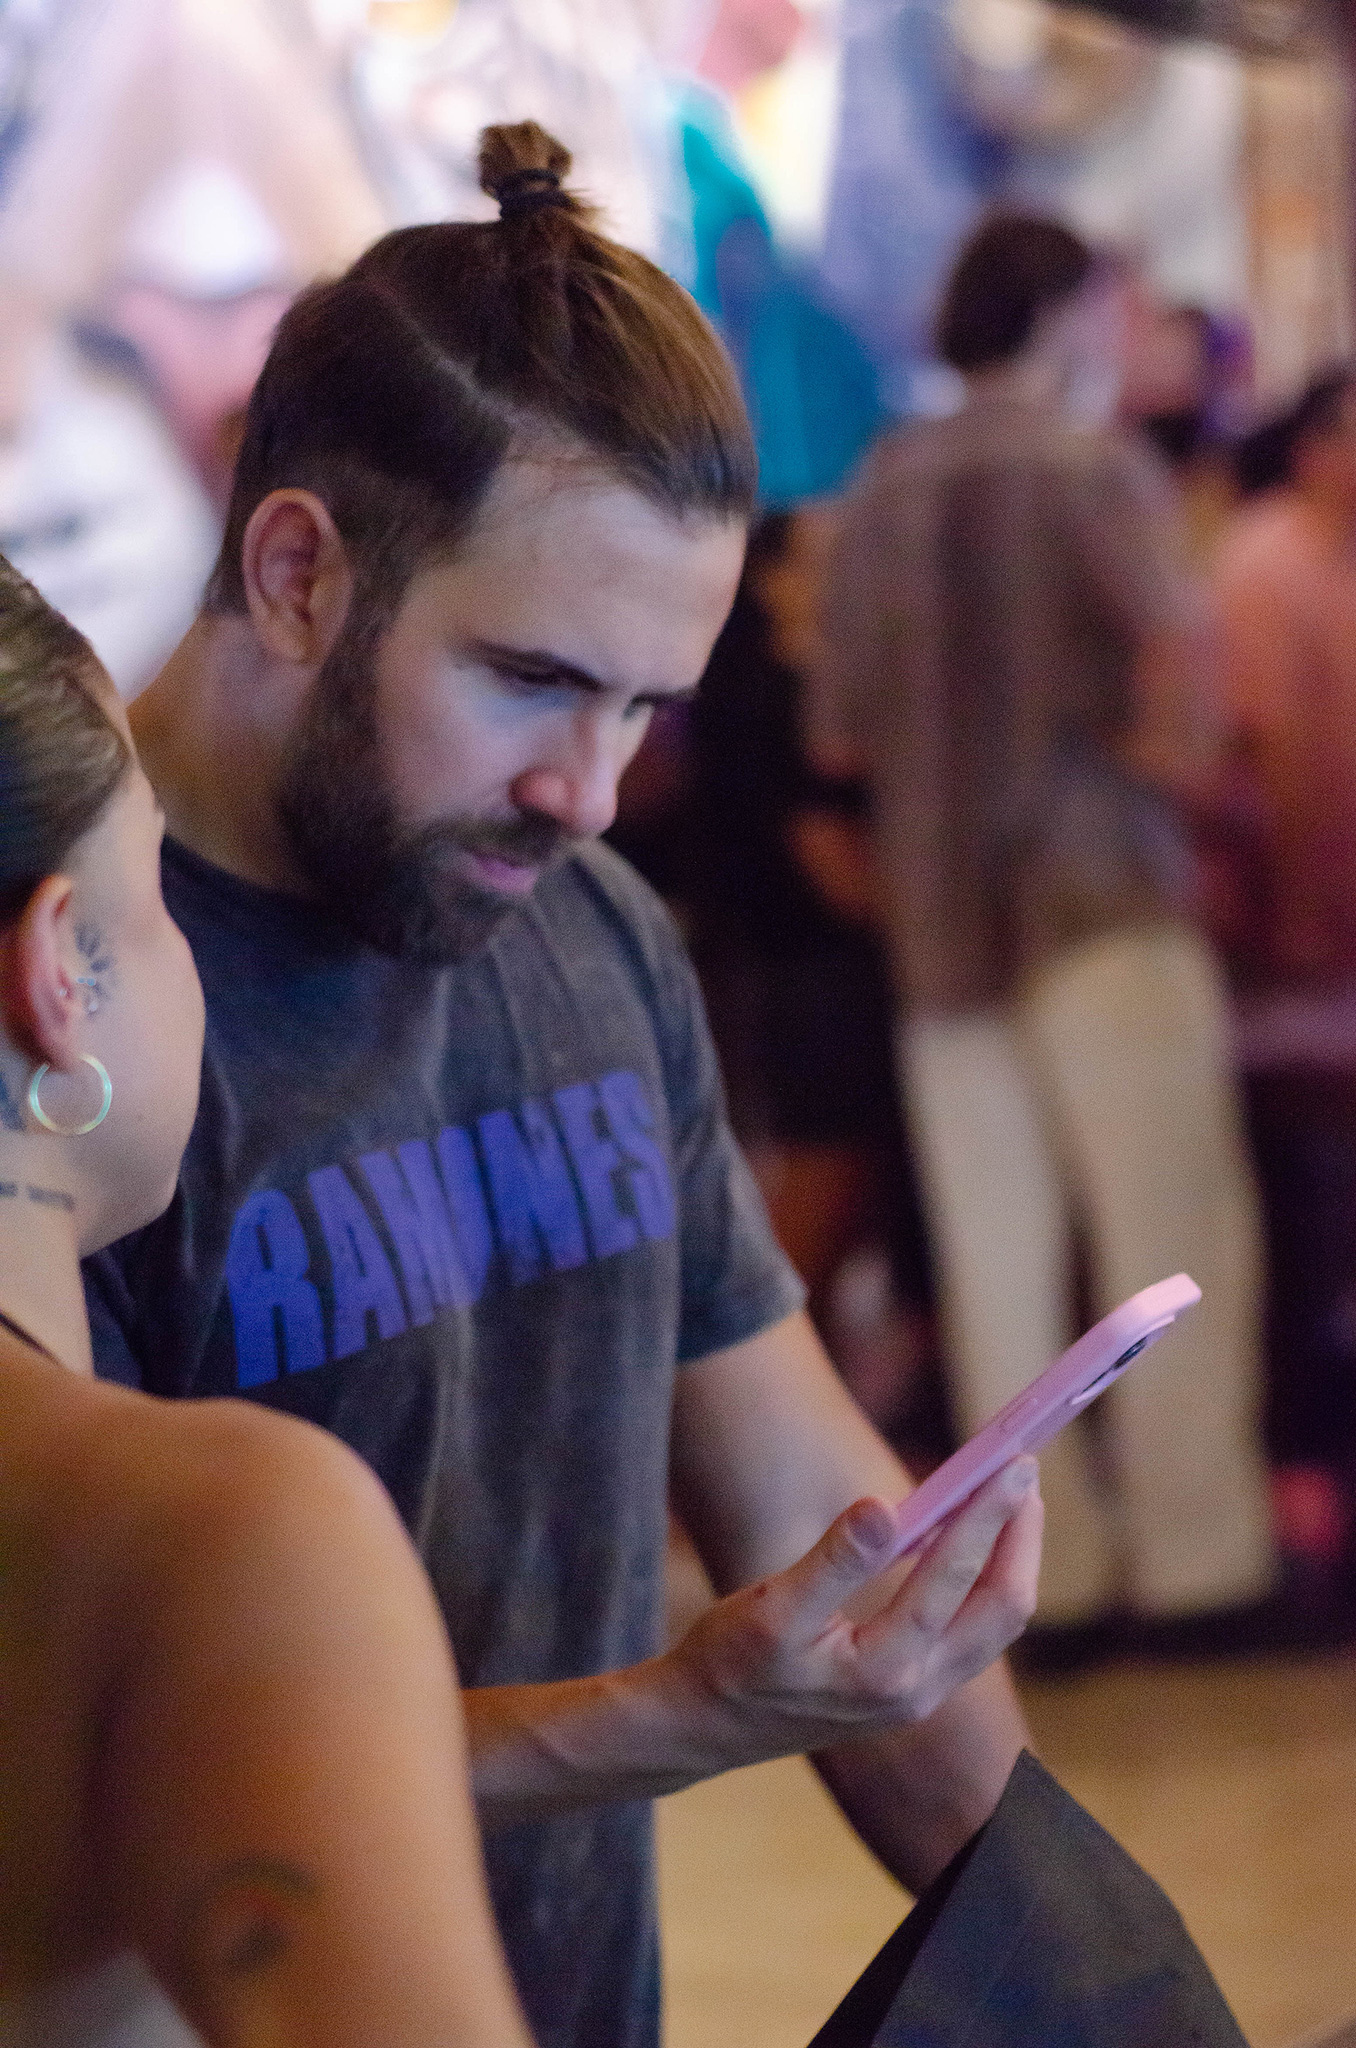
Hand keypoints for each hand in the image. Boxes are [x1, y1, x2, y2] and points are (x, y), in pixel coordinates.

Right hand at [665, 1459, 1041, 1770]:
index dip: (988, 1514)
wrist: (706, 1728)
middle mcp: (916, 1690)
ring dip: (1009, 1560)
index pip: (956, 1577)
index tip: (1013, 1463)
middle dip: (1020, 1537)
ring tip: (1011, 1501)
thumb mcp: (772, 1608)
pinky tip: (970, 1544)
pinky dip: (983, 1582)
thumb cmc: (731, 1663)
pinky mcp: (910, 1690)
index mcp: (885, 1669)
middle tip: (1023, 1471)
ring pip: (994, 1625)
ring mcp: (918, 1695)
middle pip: (1002, 1609)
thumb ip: (833, 1560)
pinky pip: (970, 1633)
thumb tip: (884, 1507)